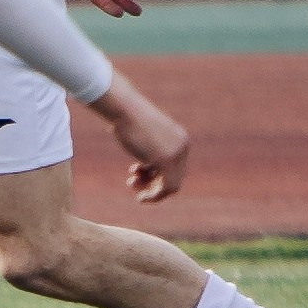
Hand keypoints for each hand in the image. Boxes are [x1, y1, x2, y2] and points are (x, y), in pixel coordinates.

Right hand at [87, 71, 188, 203]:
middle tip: (132, 183)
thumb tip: (149, 167)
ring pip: (172, 185)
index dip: (156, 175)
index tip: (136, 173)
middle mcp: (182, 147)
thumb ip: (149, 149)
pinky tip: (141, 197)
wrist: (124, 109)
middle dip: (153, 184)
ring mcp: (176, 154)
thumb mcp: (143, 135)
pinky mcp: (166, 160)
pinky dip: (154, 196)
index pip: (176, 167)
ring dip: (152, 191)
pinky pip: (167, 186)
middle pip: (175, 177)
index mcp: (180, 140)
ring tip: (132, 185)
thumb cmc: (127, 119)